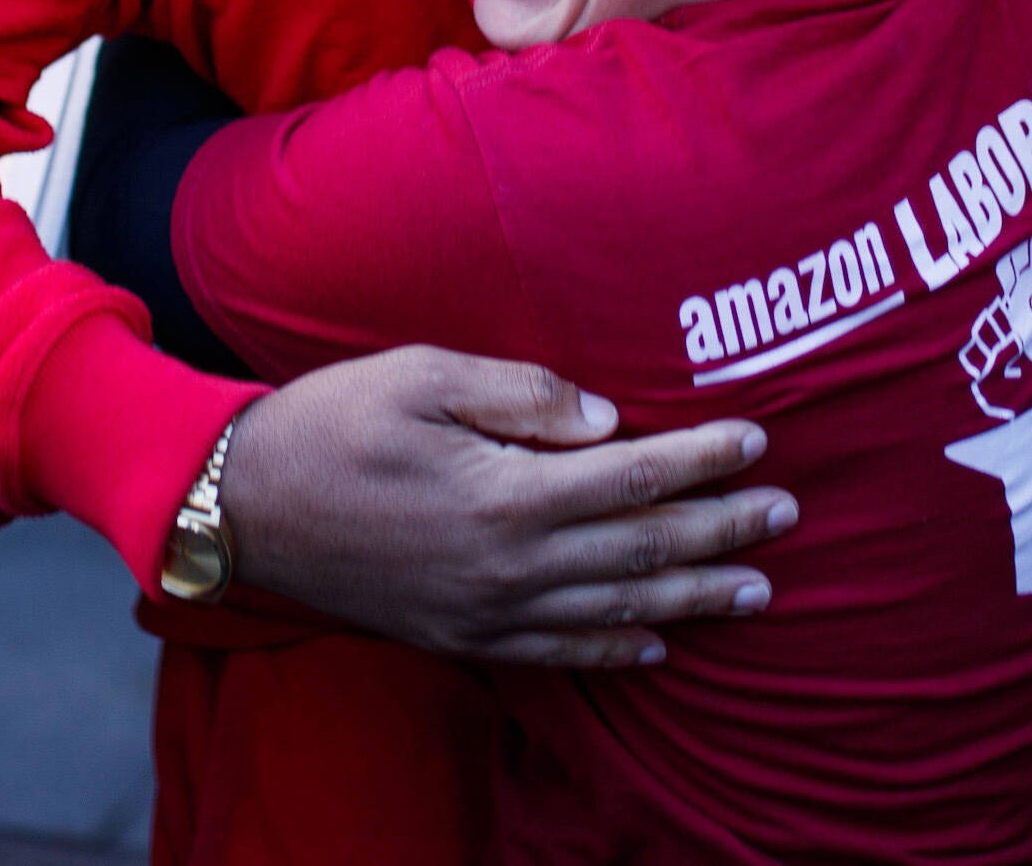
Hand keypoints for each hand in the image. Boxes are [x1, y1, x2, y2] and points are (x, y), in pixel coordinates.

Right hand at [222, 346, 794, 669]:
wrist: (244, 508)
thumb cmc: (333, 423)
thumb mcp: (422, 375)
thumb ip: (523, 394)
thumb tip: (610, 422)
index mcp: (507, 495)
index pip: (634, 479)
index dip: (702, 461)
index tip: (758, 442)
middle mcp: (510, 568)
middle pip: (642, 551)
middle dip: (722, 532)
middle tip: (787, 515)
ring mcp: (487, 614)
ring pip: (616, 612)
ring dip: (693, 600)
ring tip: (757, 589)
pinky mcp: (461, 638)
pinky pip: (557, 656)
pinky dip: (614, 654)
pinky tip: (655, 647)